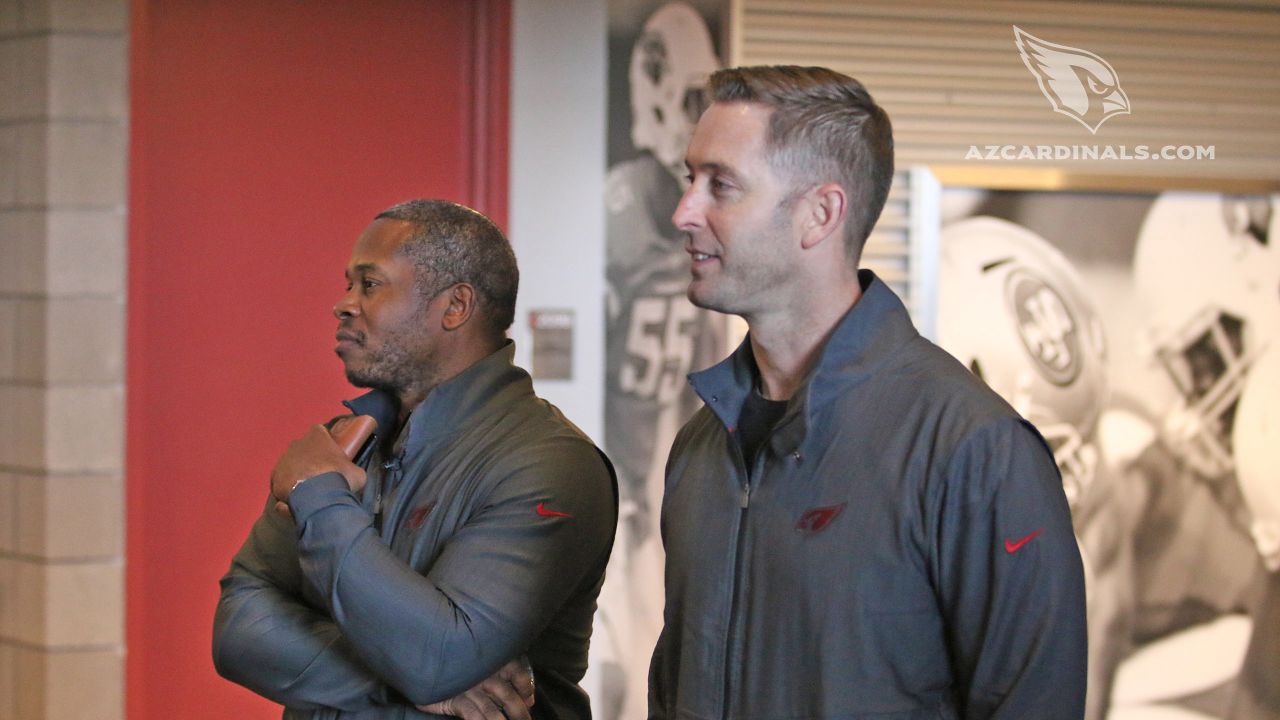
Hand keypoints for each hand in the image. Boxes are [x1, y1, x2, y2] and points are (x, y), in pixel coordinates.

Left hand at [270, 424, 366, 508]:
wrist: (317, 497)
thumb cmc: (339, 477)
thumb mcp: (357, 472)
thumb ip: (352, 469)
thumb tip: (353, 476)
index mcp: (316, 435)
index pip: (319, 432)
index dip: (324, 442)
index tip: (330, 455)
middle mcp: (296, 443)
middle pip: (302, 449)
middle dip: (309, 459)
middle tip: (320, 475)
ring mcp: (282, 460)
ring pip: (290, 466)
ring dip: (298, 475)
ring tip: (309, 491)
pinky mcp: (274, 478)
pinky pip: (283, 483)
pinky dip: (289, 490)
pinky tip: (298, 500)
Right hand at [418, 656, 534, 718]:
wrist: (429, 662)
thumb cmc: (460, 663)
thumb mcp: (483, 663)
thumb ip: (507, 675)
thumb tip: (528, 699)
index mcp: (494, 659)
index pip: (518, 673)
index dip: (526, 688)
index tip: (529, 700)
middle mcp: (485, 673)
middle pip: (509, 696)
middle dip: (520, 713)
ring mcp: (471, 688)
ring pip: (493, 711)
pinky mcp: (458, 700)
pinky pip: (475, 717)